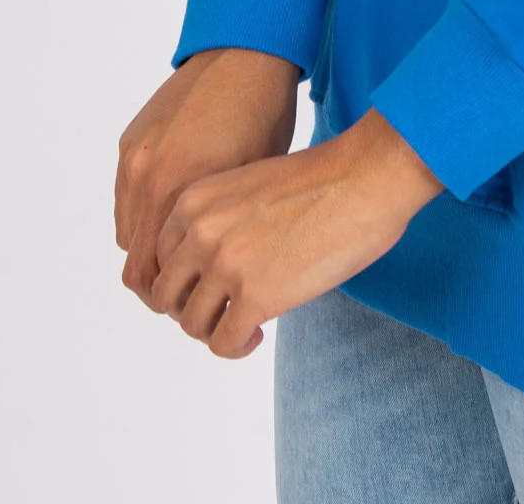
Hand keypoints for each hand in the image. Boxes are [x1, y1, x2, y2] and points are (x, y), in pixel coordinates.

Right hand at [115, 47, 301, 310]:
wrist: (245, 55)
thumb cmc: (265, 118)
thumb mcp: (251, 187)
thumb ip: (223, 235)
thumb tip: (221, 281)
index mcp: (179, 193)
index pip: (156, 281)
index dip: (180, 303)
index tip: (205, 307)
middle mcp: (147, 178)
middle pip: (136, 267)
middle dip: (162, 287)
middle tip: (196, 292)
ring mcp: (134, 159)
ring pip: (129, 236)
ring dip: (152, 252)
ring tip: (189, 255)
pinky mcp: (130, 142)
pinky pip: (126, 200)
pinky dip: (144, 219)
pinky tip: (178, 216)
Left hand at [150, 106, 445, 357]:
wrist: (364, 178)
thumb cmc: (322, 177)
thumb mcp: (249, 186)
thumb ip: (220, 218)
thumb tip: (210, 266)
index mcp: (196, 200)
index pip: (159, 258)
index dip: (184, 279)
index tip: (212, 285)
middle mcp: (200, 232)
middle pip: (166, 295)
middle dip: (192, 307)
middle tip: (223, 309)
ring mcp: (225, 265)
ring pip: (190, 324)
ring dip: (214, 330)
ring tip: (245, 323)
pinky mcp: (255, 297)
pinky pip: (223, 343)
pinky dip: (237, 346)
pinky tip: (260, 332)